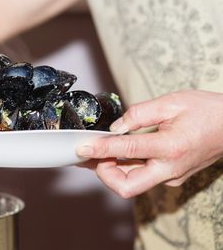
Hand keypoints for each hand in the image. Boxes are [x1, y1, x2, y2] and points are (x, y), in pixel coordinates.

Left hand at [76, 90, 222, 197]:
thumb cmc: (207, 111)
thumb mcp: (171, 102)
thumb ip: (138, 114)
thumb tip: (115, 127)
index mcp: (170, 147)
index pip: (126, 151)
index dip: (100, 150)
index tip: (81, 148)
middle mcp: (170, 168)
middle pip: (127, 186)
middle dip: (103, 173)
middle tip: (90, 154)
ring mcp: (171, 176)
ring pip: (133, 183)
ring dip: (111, 170)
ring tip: (96, 151)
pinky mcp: (171, 176)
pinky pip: (142, 176)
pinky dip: (125, 167)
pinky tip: (115, 152)